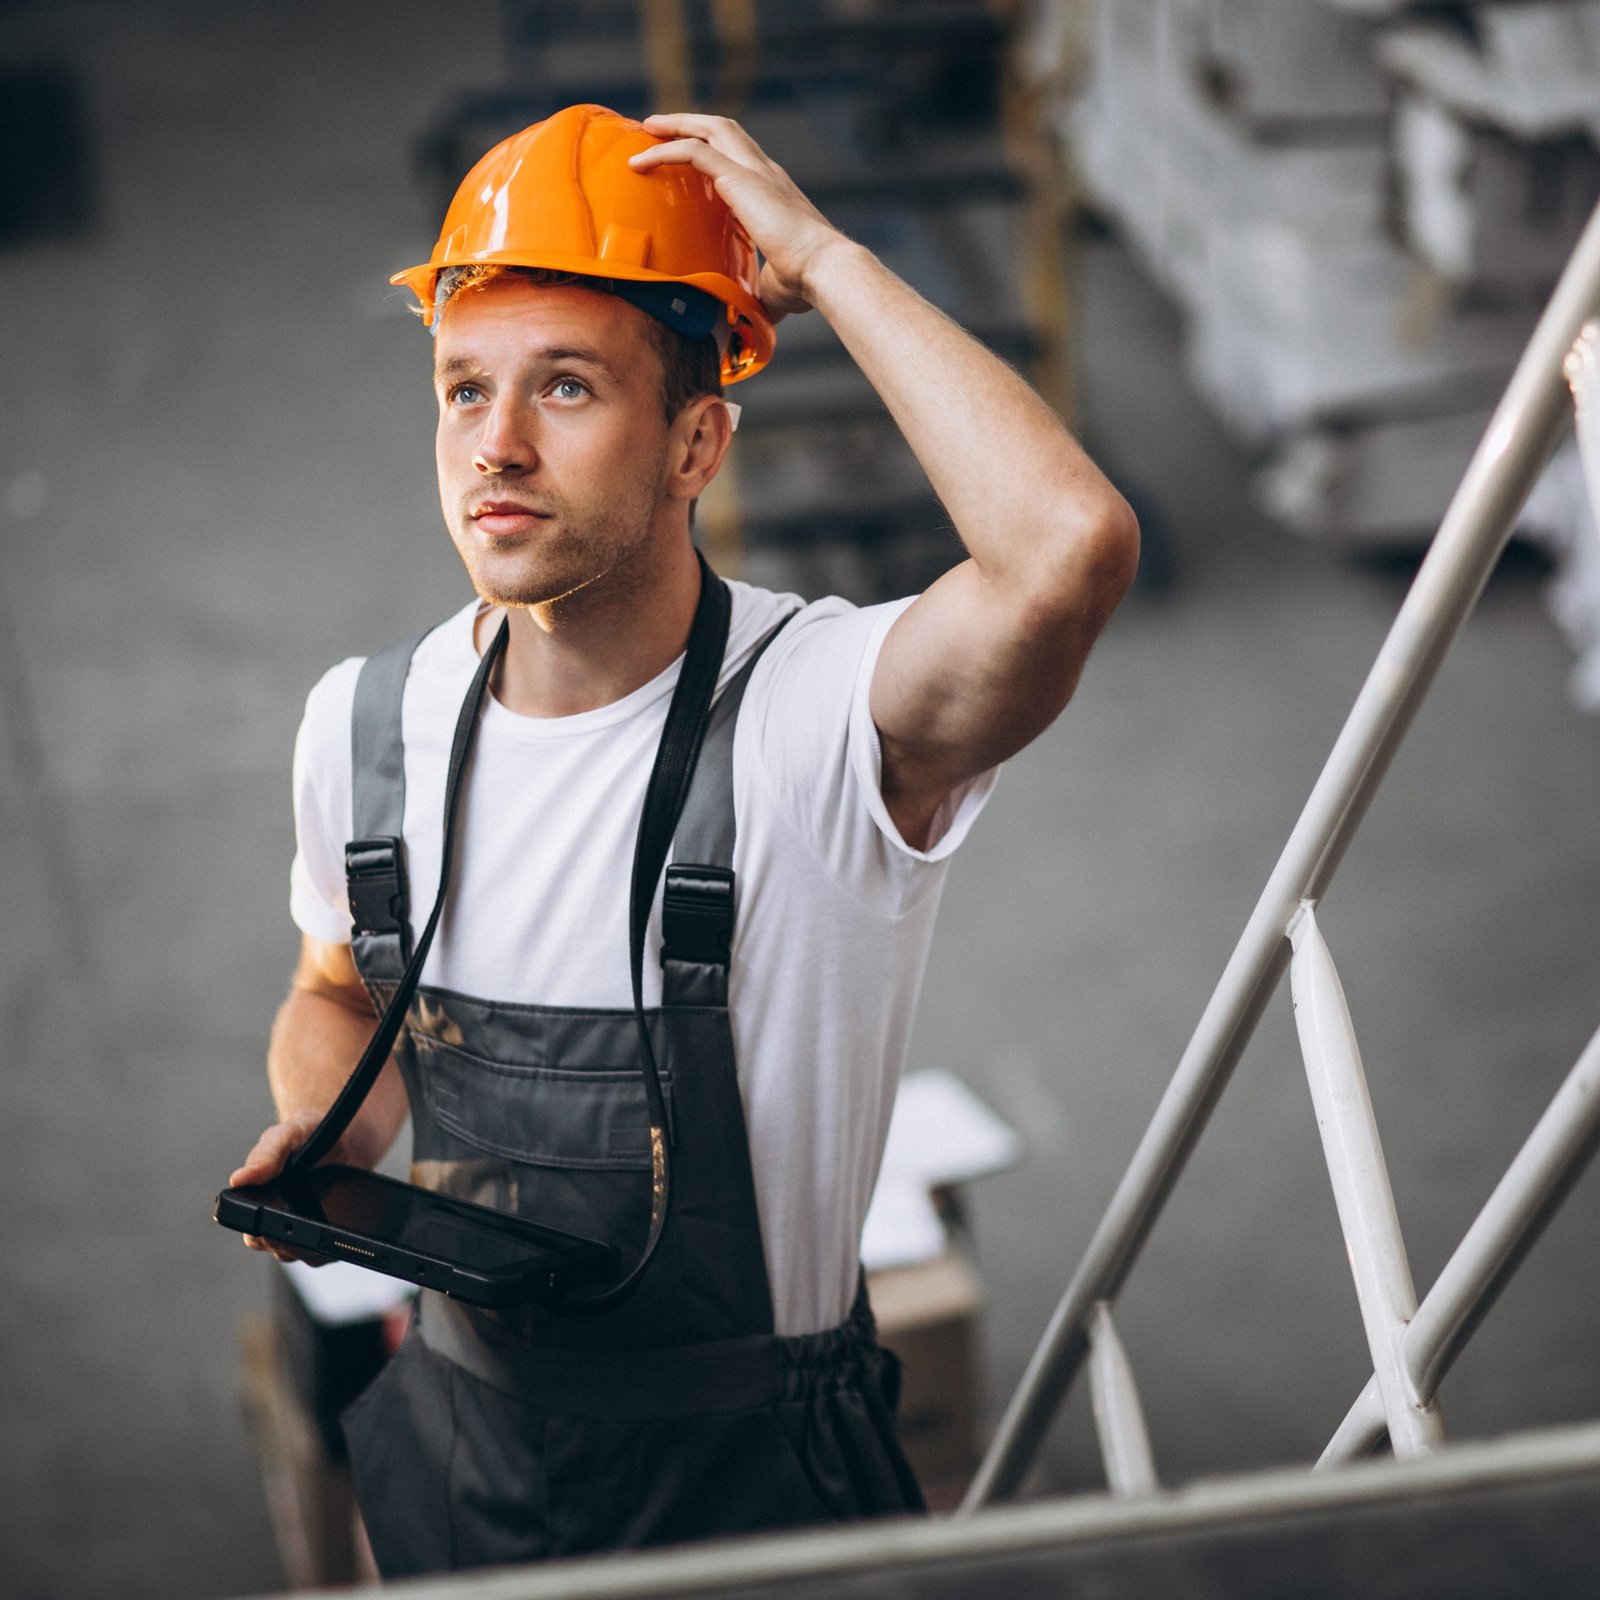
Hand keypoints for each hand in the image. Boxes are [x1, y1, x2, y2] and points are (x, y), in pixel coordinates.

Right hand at [230, 1112, 331, 1265]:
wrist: (345, 1136)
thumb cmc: (307, 1134)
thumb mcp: (287, 1136)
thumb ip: (266, 1154)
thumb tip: (239, 1179)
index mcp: (258, 1199)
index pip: (253, 1233)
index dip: (261, 1235)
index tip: (275, 1227)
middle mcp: (278, 1219)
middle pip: (279, 1250)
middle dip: (291, 1244)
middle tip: (306, 1230)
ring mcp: (305, 1228)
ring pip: (304, 1255)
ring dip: (314, 1249)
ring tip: (327, 1233)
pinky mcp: (329, 1232)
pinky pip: (329, 1250)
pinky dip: (336, 1246)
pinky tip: (347, 1237)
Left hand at [629, 113, 846, 320]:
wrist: (822, 268)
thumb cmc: (806, 282)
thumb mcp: (775, 288)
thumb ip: (759, 295)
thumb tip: (750, 319)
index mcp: (774, 191)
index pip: (740, 157)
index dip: (714, 150)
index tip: (688, 156)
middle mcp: (765, 172)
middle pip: (724, 129)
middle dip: (691, 123)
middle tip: (658, 127)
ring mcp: (754, 171)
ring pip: (710, 128)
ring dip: (676, 125)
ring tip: (647, 128)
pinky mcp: (739, 178)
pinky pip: (694, 151)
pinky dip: (665, 151)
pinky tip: (641, 160)